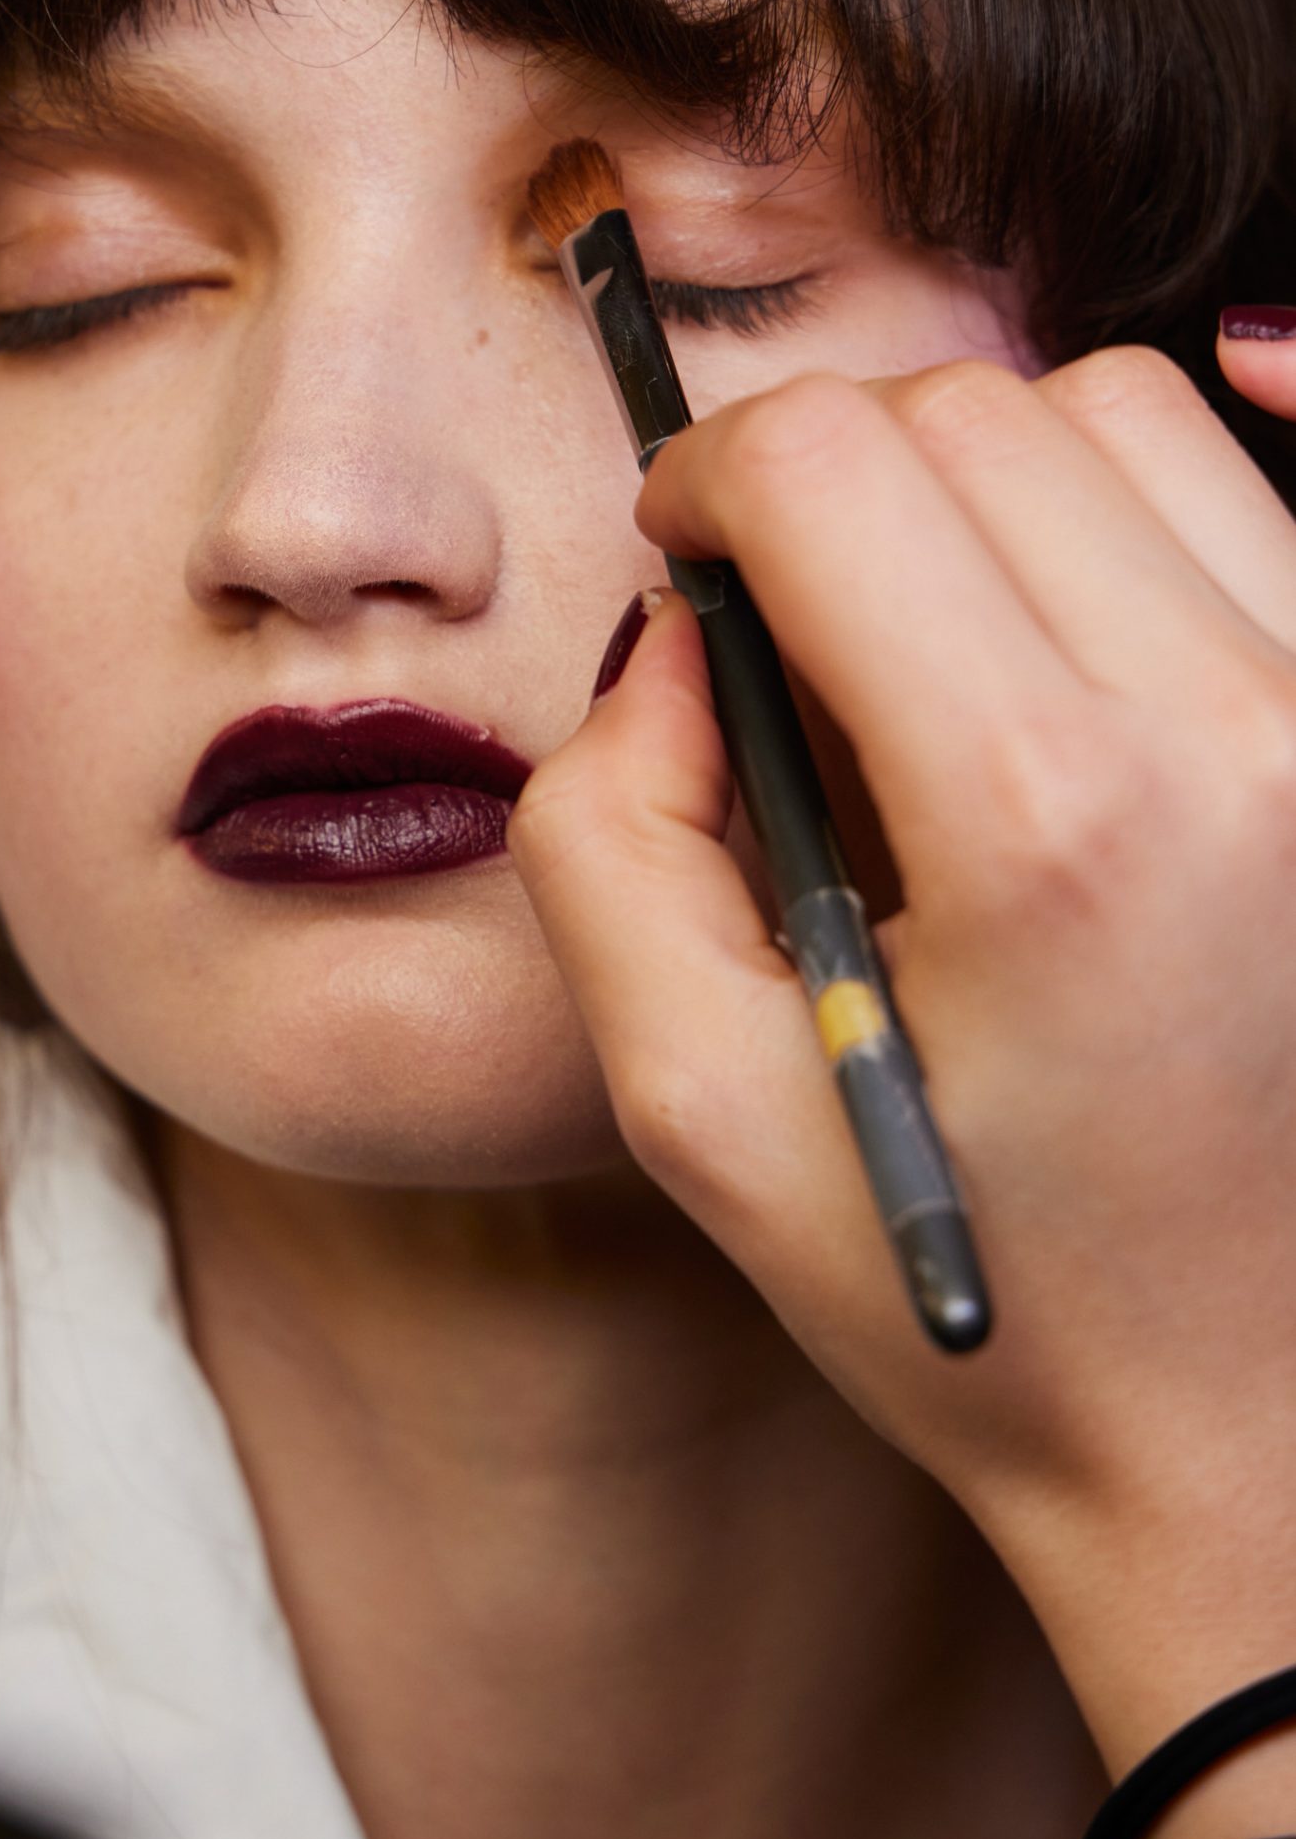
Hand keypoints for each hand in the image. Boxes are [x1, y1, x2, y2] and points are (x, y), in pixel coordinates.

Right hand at [508, 325, 1295, 1838]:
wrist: (1251, 1428)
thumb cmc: (974, 1284)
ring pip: (1125, 410)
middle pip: (972, 413)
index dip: (705, 478)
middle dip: (832, 474)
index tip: (685, 555)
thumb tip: (677, 633)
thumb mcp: (694, 1102)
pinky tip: (1068, 571)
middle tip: (794, 617)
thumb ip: (608, 833)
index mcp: (1045, 821)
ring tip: (939, 637)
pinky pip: (1271, 480)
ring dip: (985, 479)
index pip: (829, 463)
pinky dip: (1144, 478)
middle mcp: (1234, 732)